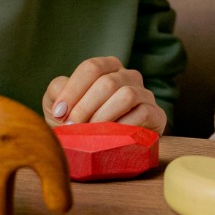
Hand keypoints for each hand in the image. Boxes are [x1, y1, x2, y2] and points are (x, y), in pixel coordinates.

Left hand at [44, 56, 166, 133]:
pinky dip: (123, 125)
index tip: (59, 113)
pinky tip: (110, 137)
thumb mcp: (60, 105)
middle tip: (72, 127)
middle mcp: (128, 76)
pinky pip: (143, 113)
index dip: (73, 90)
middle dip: (85, 107)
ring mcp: (145, 94)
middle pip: (107, 82)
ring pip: (126, 95)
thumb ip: (57, 92)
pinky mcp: (156, 114)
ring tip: (89, 133)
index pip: (91, 67)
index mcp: (107, 67)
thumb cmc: (80, 122)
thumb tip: (61, 94)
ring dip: (103, 116)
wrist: (103, 148)